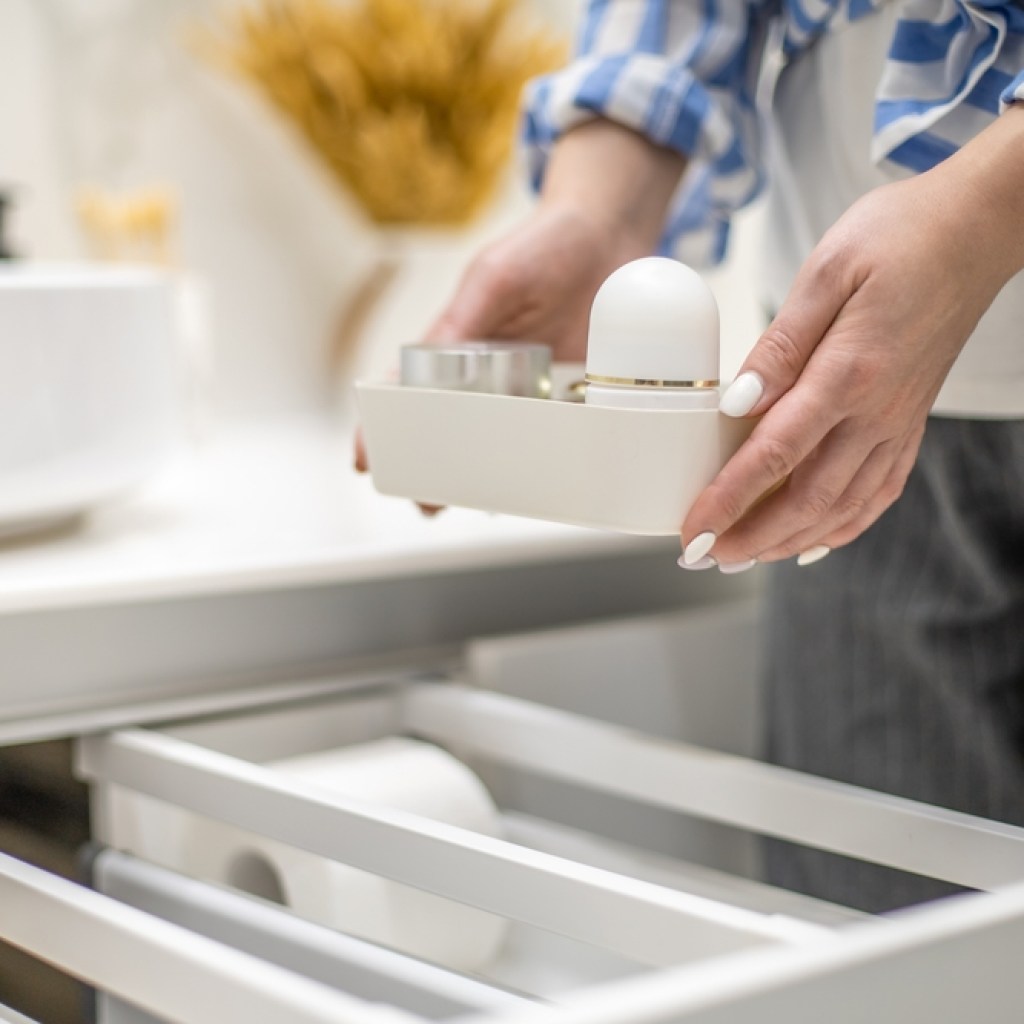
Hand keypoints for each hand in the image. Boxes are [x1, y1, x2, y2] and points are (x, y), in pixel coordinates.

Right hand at [355, 119, 686, 472]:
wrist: (610, 235)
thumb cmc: (542, 246)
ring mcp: (533, 387)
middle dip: (436, 466)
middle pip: (454, 429)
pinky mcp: (574, 393)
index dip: (383, 425)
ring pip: (503, 440)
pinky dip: (549, 458)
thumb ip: (462, 322)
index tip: (365, 459)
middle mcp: (491, 373)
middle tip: (426, 501)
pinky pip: (558, 434)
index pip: (409, 391)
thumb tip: (430, 365)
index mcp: (458, 345)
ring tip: (480, 501)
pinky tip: (544, 480)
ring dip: (491, 471)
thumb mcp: (493, 278)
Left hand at [680, 109, 1023, 570]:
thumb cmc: (899, 238)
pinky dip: (840, 528)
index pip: (775, 454)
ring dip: (787, 542)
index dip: (728, 500)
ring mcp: (898, 425)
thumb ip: (779, 346)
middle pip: (806, 499)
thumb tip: (735, 404)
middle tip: (701, 556)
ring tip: (742, 557)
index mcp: (849, 373)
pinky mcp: (909, 426)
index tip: (692, 528)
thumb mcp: (826, 272)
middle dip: (749, 538)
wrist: (975, 231)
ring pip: (841, 508)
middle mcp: (877, 413)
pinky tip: (811, 541)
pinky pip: (876, 495)